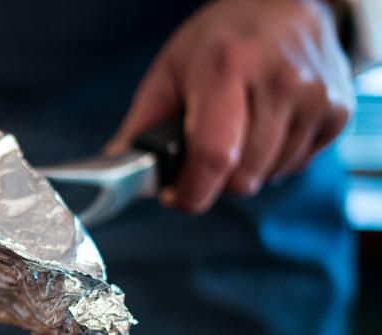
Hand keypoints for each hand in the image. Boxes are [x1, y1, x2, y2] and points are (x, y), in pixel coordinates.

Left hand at [108, 0, 354, 213]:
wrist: (285, 4)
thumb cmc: (219, 41)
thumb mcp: (169, 71)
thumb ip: (141, 125)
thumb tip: (118, 171)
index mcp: (227, 69)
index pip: (214, 155)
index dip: (190, 191)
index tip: (174, 194)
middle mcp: (278, 82)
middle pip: (241, 177)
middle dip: (213, 181)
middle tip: (202, 156)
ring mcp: (314, 97)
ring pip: (268, 177)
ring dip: (244, 171)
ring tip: (237, 133)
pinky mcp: (338, 111)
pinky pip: (296, 166)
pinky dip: (274, 161)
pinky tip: (266, 128)